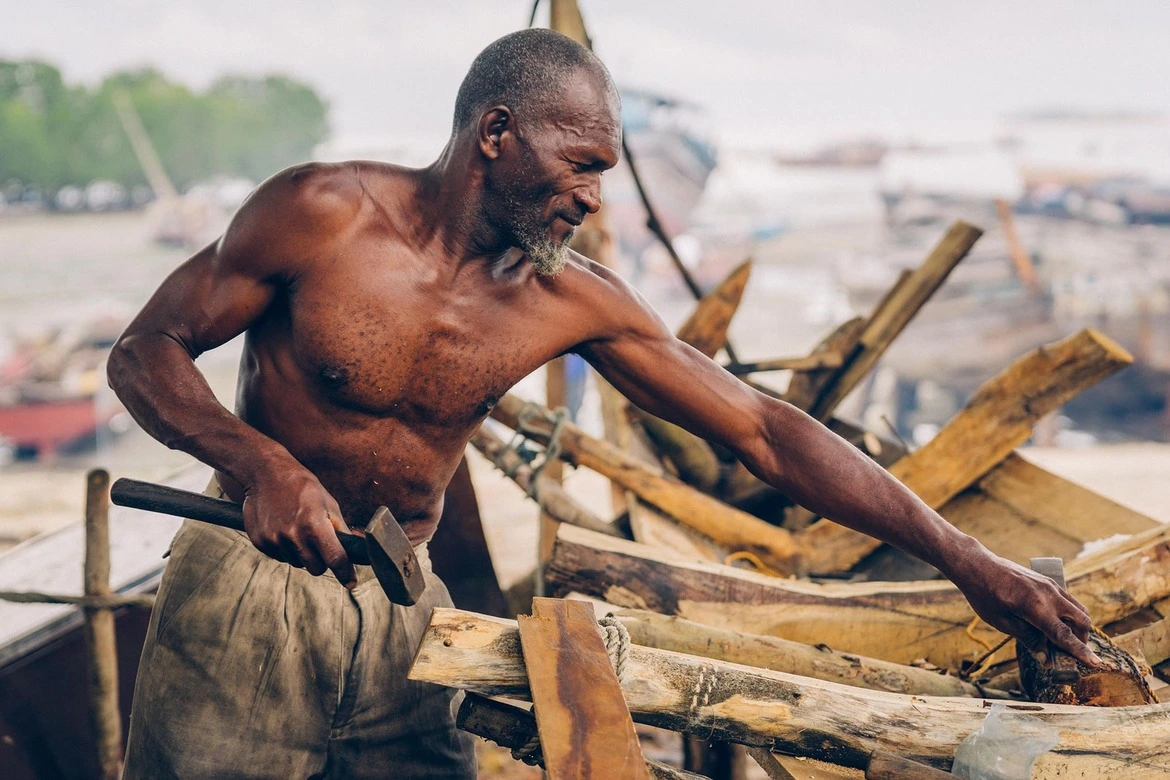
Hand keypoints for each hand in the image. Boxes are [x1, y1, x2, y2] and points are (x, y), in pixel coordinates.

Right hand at [240, 465, 356, 588]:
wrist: (266, 474)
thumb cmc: (301, 486)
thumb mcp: (328, 502)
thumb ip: (341, 528)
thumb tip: (356, 546)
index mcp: (314, 525)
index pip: (335, 558)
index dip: (345, 573)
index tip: (351, 582)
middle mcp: (293, 536)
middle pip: (316, 568)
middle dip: (322, 561)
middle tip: (320, 545)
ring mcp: (274, 540)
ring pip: (297, 563)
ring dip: (302, 553)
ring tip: (298, 529)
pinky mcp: (260, 542)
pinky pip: (279, 557)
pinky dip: (285, 549)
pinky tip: (284, 529)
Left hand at [952, 551, 1102, 667]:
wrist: (978, 566)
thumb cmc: (985, 595)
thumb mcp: (1002, 622)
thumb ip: (1029, 639)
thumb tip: (1047, 658)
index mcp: (1036, 607)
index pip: (1065, 635)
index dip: (1081, 652)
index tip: (1097, 664)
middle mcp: (1049, 595)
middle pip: (1081, 621)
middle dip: (1082, 639)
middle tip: (1069, 653)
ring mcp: (1051, 585)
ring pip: (1079, 609)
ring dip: (1078, 626)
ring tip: (1061, 639)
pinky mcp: (1048, 581)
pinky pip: (1069, 600)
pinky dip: (1070, 614)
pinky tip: (1054, 621)